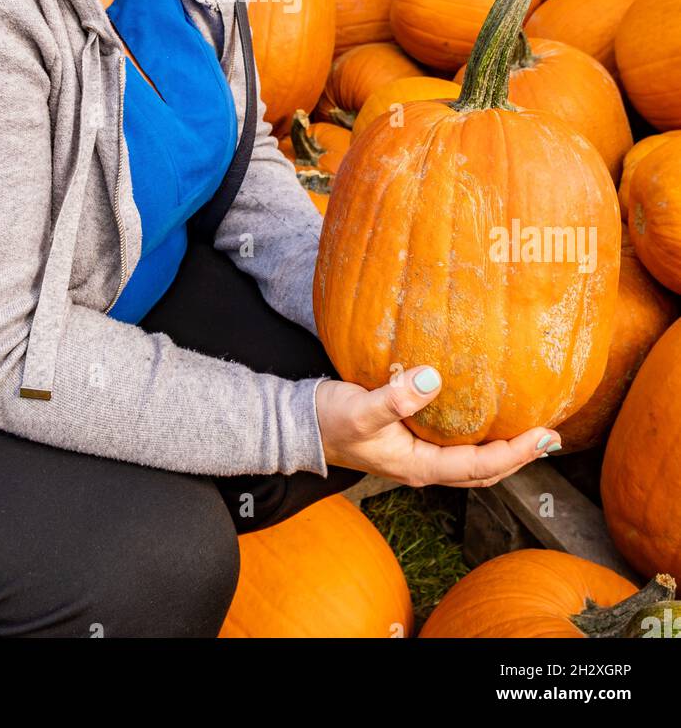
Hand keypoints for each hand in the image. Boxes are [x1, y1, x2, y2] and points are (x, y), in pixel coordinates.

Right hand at [315, 367, 560, 487]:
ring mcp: (417, 457)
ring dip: (503, 451)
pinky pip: (456, 447)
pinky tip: (486, 416)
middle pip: (484, 473)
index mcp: (419, 467)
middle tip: (551, 437)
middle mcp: (423, 467)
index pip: (480, 467)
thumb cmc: (329, 420)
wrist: (300, 426)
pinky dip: (480, 437)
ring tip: (529, 431)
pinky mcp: (411, 441)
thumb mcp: (361, 407)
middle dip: (519, 457)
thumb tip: (432, 377)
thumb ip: (395, 397)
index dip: (516, 453)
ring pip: (472, 464)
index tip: (544, 435)